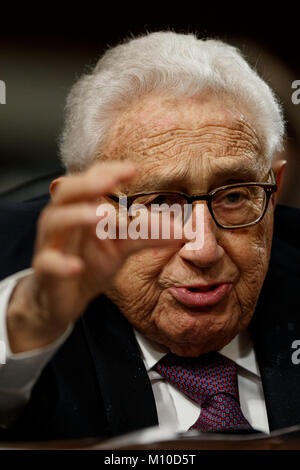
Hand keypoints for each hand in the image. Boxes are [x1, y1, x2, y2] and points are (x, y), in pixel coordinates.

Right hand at [7, 161, 174, 352]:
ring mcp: (51, 244)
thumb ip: (147, 235)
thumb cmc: (90, 265)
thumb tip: (182, 230)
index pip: (90, 181)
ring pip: (55, 221)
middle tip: (111, 183)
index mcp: (81, 208)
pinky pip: (47, 263)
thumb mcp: (122, 248)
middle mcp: (63, 220)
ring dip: (76, 216)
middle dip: (88, 184)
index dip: (108, 172)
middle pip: (67, 193)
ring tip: (100, 216)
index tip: (133, 169)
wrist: (65, 300)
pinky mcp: (45, 270)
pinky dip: (61, 263)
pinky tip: (77, 267)